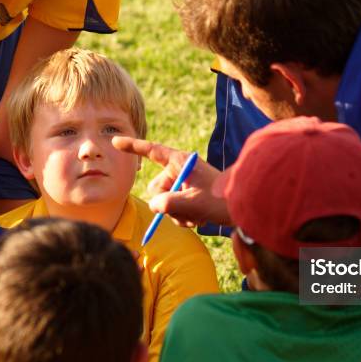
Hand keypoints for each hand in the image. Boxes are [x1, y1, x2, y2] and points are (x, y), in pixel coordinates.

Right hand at [112, 136, 231, 226]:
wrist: (245, 207)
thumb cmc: (220, 201)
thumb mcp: (189, 203)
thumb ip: (165, 204)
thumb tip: (154, 206)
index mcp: (180, 161)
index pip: (151, 151)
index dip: (132, 146)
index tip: (115, 141)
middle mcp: (182, 170)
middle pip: (157, 186)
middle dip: (166, 203)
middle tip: (185, 210)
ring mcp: (187, 183)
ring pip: (166, 201)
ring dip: (178, 214)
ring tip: (196, 217)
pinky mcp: (192, 195)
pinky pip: (177, 208)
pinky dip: (185, 217)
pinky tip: (199, 220)